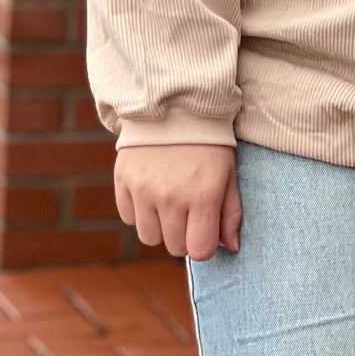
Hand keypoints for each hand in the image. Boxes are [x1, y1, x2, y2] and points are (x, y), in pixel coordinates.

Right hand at [114, 144, 241, 260]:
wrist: (175, 105)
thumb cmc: (209, 143)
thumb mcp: (228, 174)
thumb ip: (231, 213)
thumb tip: (231, 247)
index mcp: (203, 196)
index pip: (199, 251)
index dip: (204, 244)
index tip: (204, 229)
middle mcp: (171, 197)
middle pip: (174, 247)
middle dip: (183, 235)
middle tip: (188, 210)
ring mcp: (144, 189)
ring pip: (149, 237)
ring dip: (160, 226)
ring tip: (168, 201)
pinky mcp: (123, 180)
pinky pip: (129, 217)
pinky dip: (140, 211)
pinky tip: (151, 190)